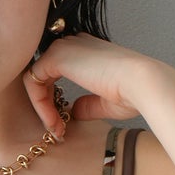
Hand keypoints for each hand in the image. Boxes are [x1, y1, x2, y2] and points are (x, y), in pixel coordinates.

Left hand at [21, 34, 151, 136]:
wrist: (141, 85)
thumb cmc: (131, 93)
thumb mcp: (104, 102)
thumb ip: (86, 104)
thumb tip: (73, 111)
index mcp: (86, 50)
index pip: (56, 72)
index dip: (54, 101)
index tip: (63, 126)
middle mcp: (73, 44)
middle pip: (43, 75)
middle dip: (46, 106)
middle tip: (57, 130)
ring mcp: (64, 47)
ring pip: (35, 79)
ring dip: (42, 108)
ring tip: (56, 129)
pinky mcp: (56, 55)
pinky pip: (32, 80)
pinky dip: (39, 104)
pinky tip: (53, 121)